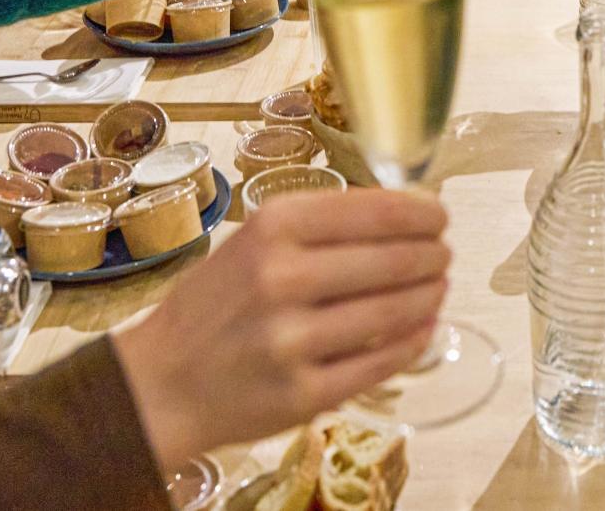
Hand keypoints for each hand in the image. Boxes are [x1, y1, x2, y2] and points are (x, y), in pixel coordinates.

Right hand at [113, 189, 449, 464]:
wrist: (160, 383)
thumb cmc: (215, 306)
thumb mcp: (253, 242)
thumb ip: (320, 227)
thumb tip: (407, 213)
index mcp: (273, 227)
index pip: (375, 210)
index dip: (422, 213)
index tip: (439, 215)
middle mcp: (282, 278)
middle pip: (394, 260)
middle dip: (433, 254)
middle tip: (444, 254)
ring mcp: (293, 340)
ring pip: (394, 311)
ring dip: (430, 296)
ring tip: (438, 287)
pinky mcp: (304, 394)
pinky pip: (381, 363)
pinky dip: (413, 342)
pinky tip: (424, 328)